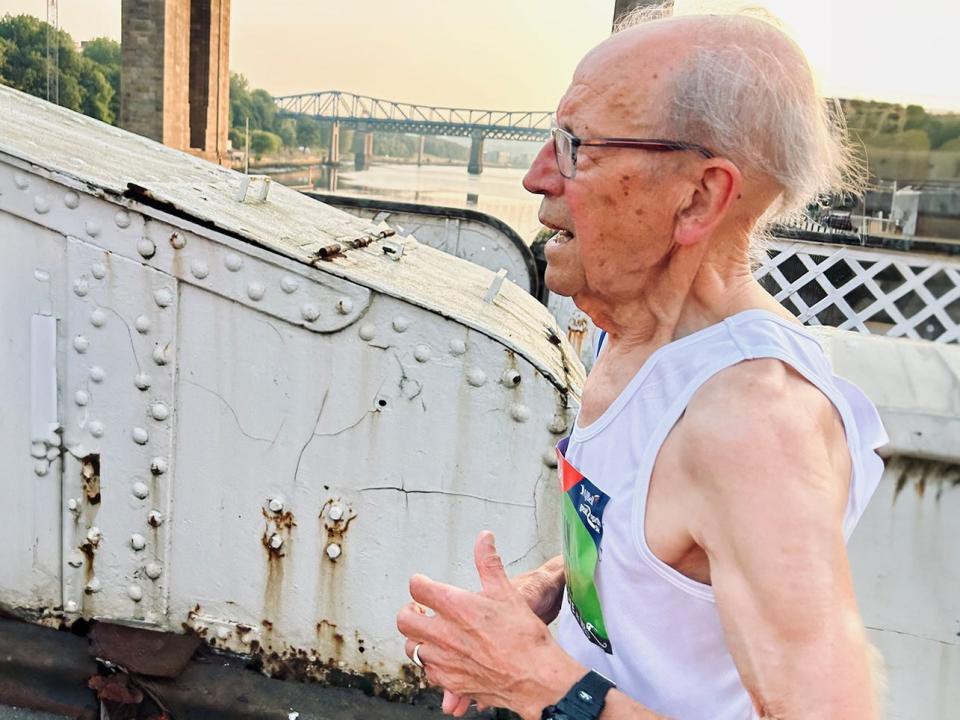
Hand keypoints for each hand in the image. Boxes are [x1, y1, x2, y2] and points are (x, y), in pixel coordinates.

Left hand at [397, 532, 582, 719]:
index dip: (419, 583)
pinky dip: (433, 663)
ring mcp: (444, 660)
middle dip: (410, 612)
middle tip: (421, 610)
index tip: (424, 584)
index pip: (417, 588)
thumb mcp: (506, 592)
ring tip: (433, 634)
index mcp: (455, 606)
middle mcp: (443, 633)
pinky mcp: (449, 681)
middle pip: (404, 620)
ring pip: (412, 648)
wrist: (534, 676)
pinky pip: (428, 671)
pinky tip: (447, 657)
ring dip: (419, 639)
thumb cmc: (523, 635)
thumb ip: (489, 563)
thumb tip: (484, 538)